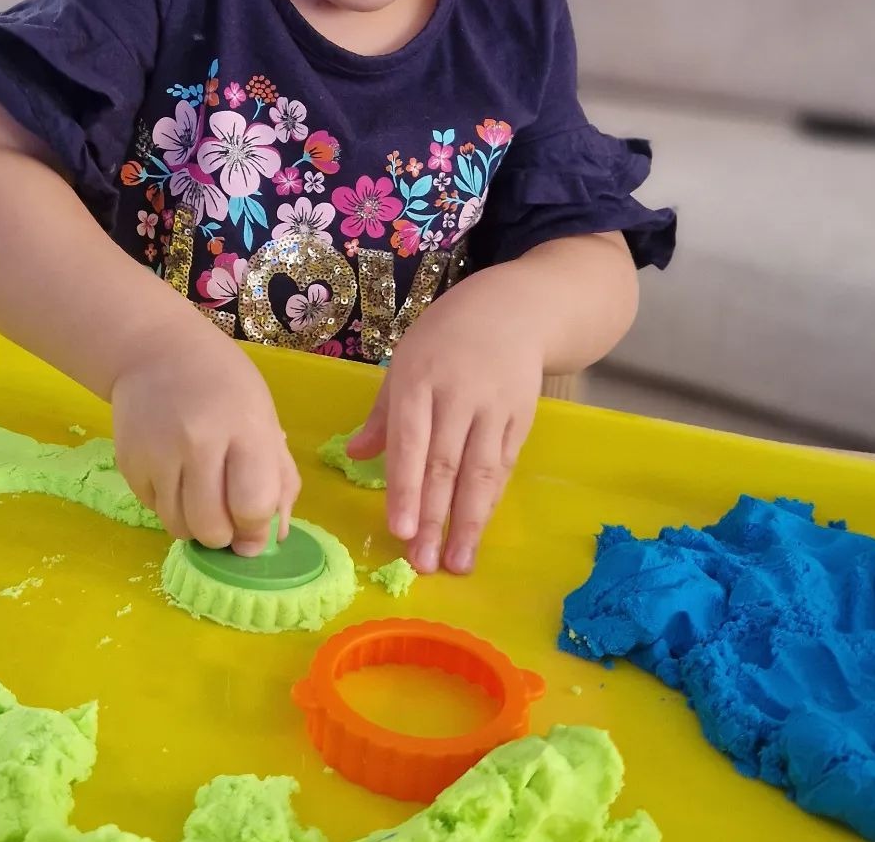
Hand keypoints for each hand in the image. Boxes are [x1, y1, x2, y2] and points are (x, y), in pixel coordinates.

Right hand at [111, 328, 299, 555]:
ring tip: (200, 496)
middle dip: (224, 536)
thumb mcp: (264, 418)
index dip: (256, 529)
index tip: (254, 524)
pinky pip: (153, 509)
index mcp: (244, 428)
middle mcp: (198, 441)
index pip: (252, 505)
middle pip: (211, 527)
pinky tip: (175, 476)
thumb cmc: (224, 385)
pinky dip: (168, 505)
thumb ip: (278, 477)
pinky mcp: (128, 463)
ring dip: (194, 525)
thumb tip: (276, 536)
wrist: (156, 351)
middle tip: (226, 516)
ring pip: (177, 527)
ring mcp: (157, 453)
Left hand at [348, 277, 541, 574]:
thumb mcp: (404, 364)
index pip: (410, 441)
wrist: (512, 311)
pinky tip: (478, 530)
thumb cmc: (444, 340)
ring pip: (480, 472)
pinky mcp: (522, 418)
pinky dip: (490, 501)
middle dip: (434, 517)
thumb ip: (383, 415)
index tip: (399, 530)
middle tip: (422, 563)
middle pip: (445, 464)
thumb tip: (353, 456)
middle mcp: (458, 395)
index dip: (405, 487)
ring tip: (456, 563)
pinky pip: (504, 467)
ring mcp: (494, 408)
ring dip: (467, 522)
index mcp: (419, 379)